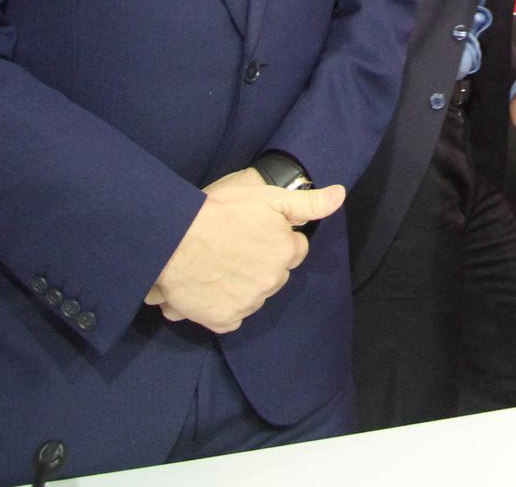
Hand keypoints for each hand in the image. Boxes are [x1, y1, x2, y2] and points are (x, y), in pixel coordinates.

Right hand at [144, 175, 344, 332]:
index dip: (277, 239)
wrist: (175, 240)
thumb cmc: (219, 212)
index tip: (256, 232)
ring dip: (244, 284)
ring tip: (219, 265)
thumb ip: (308, 202)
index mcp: (284, 251)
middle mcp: (272, 281)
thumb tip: (340, 195)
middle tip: (235, 246)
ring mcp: (249, 303)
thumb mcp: (267, 197)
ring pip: (255, 295)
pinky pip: (234, 316)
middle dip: (262, 262)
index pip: (294, 250)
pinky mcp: (225, 320)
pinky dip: (225, 305)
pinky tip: (211, 286)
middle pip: (276, 274)